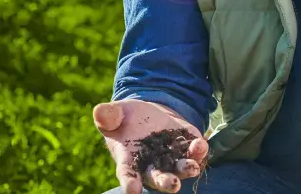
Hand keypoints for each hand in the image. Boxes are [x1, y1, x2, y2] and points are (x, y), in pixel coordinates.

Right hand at [93, 99, 208, 193]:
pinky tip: (200, 145)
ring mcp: (171, 157)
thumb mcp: (115, 113)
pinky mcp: (186, 146)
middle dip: (166, 182)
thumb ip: (108, 115)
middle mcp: (151, 164)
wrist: (148, 113)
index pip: (128, 174)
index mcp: (129, 160)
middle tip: (173, 185)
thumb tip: (100, 113)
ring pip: (179, 168)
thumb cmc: (124, 118)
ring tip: (192, 167)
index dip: (129, 183)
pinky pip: (194, 152)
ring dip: (186, 169)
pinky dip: (199, 150)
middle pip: (158, 178)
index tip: (132, 190)